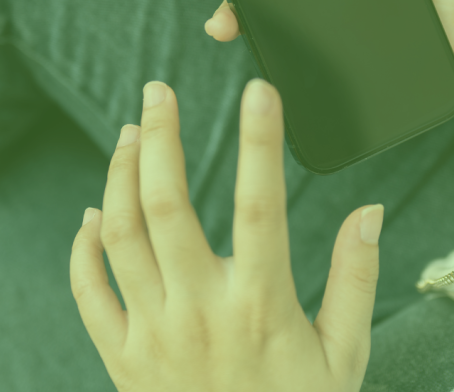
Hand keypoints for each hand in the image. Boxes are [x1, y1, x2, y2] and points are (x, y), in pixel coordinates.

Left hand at [70, 78, 383, 391]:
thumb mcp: (344, 356)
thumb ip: (356, 279)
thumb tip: (370, 212)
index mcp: (261, 307)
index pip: (261, 206)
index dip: (260, 143)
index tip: (259, 91)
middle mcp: (200, 314)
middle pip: (167, 207)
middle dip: (159, 139)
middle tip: (156, 93)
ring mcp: (153, 336)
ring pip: (121, 237)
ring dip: (119, 176)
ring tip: (128, 133)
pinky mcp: (121, 360)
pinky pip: (88, 293)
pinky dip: (83, 246)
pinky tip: (93, 211)